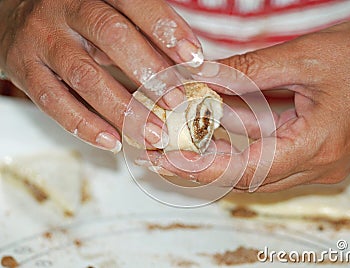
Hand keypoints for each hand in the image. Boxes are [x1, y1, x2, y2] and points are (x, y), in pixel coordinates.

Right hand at [0, 0, 201, 152]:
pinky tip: (113, 141)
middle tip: (176, 101)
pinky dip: (85, 125)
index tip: (193, 59)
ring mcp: (41, 40)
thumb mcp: (107, 13)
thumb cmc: (74, 18)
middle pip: (111, 36)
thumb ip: (139, 34)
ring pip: (85, 76)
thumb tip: (183, 68)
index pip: (135, 3)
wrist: (10, 15)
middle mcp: (64, 9)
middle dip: (149, 72)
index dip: (166, 30)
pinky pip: (54, 102)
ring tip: (154, 132)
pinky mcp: (23, 70)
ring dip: (123, 109)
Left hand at [143, 13, 349, 191]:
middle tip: (160, 154)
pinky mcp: (314, 151)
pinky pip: (268, 151)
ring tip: (177, 135)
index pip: (246, 170)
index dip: (202, 167)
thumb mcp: (304, 57)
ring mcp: (317, 162)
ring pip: (253, 165)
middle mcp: (319, 165)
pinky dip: (239, 138)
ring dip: (217, 149)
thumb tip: (202, 78)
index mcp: (319, 146)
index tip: (166, 159)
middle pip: (245, 177)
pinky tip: (212, 120)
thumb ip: (249, 71)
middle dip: (200, 165)